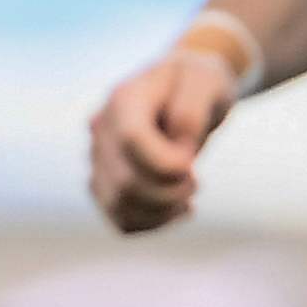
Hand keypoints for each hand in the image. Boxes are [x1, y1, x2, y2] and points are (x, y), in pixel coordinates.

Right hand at [88, 41, 240, 234]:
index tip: (191, 165)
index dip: (165, 164)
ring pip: (119, 206)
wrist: (186, 90)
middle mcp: (102, 129)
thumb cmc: (199, 83)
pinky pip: (122, 220)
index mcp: (123, 98)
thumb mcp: (208, 82)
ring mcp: (98, 158)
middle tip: (196, 181)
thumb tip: (178, 153)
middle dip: (170, 192)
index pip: (131, 141)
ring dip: (162, 212)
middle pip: (125, 181)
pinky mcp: (105, 184)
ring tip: (188, 197)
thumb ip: (191, 112)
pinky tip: (178, 210)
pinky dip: (153, 223)